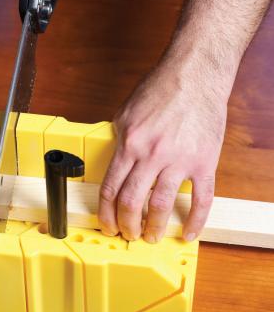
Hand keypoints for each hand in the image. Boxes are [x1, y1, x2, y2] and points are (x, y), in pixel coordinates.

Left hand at [98, 62, 227, 242]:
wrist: (195, 74)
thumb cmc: (160, 90)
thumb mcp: (125, 113)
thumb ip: (118, 140)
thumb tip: (113, 161)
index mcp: (129, 144)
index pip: (111, 189)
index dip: (107, 213)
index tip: (108, 225)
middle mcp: (152, 155)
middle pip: (132, 202)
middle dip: (126, 225)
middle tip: (127, 235)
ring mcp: (179, 160)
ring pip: (162, 205)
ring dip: (154, 227)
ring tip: (151, 237)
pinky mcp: (205, 162)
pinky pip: (201, 198)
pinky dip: (195, 220)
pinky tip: (189, 232)